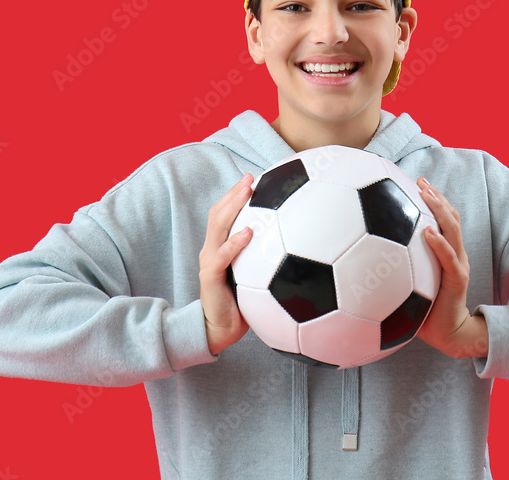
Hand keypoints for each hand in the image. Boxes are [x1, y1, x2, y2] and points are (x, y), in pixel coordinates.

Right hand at [199, 173, 253, 355]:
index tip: (253, 178)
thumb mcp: (255, 276)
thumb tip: (299, 245)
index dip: (234, 195)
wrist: (220, 330)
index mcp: (221, 247)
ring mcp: (209, 261)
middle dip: (233, 193)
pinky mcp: (210, 277)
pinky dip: (235, 242)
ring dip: (232, 207)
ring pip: (218, 227)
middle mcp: (212, 249)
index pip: (223, 214)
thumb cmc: (242, 303)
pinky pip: (222, 256)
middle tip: (250, 178)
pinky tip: (249, 232)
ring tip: (247, 193)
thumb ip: (266, 258)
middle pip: (218, 214)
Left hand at [416, 178, 487, 358]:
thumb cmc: (425, 310)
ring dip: (439, 210)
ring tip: (426, 194)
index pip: (444, 219)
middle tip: (421, 181)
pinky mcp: (457, 279)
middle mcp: (454, 253)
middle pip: (450, 217)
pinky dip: (438, 243)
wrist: (448, 334)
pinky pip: (448, 257)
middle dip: (437, 196)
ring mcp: (458, 264)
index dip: (434, 199)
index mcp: (445, 252)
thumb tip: (364, 257)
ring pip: (452, 230)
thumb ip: (398, 267)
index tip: (417, 181)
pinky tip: (427, 232)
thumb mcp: (410, 284)